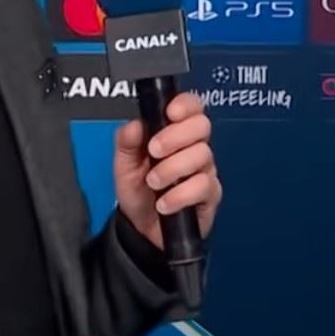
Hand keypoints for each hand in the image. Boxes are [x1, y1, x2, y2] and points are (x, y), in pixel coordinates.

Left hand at [114, 92, 221, 248]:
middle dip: (175, 136)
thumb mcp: (124, 165)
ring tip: (154, 182)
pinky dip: (179, 195)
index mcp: (175, 133)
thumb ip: (126, 142)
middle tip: (154, 151)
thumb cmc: (138, 193)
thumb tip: (136, 124)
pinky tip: (165, 203)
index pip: (191, 106)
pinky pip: (203, 185)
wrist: (142, 230)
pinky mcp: (210, 194)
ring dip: (172, 169)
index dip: (185, 105)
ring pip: (202, 155)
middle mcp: (194, 148)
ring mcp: (205, 170)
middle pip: (201, 125)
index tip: (170, 114)